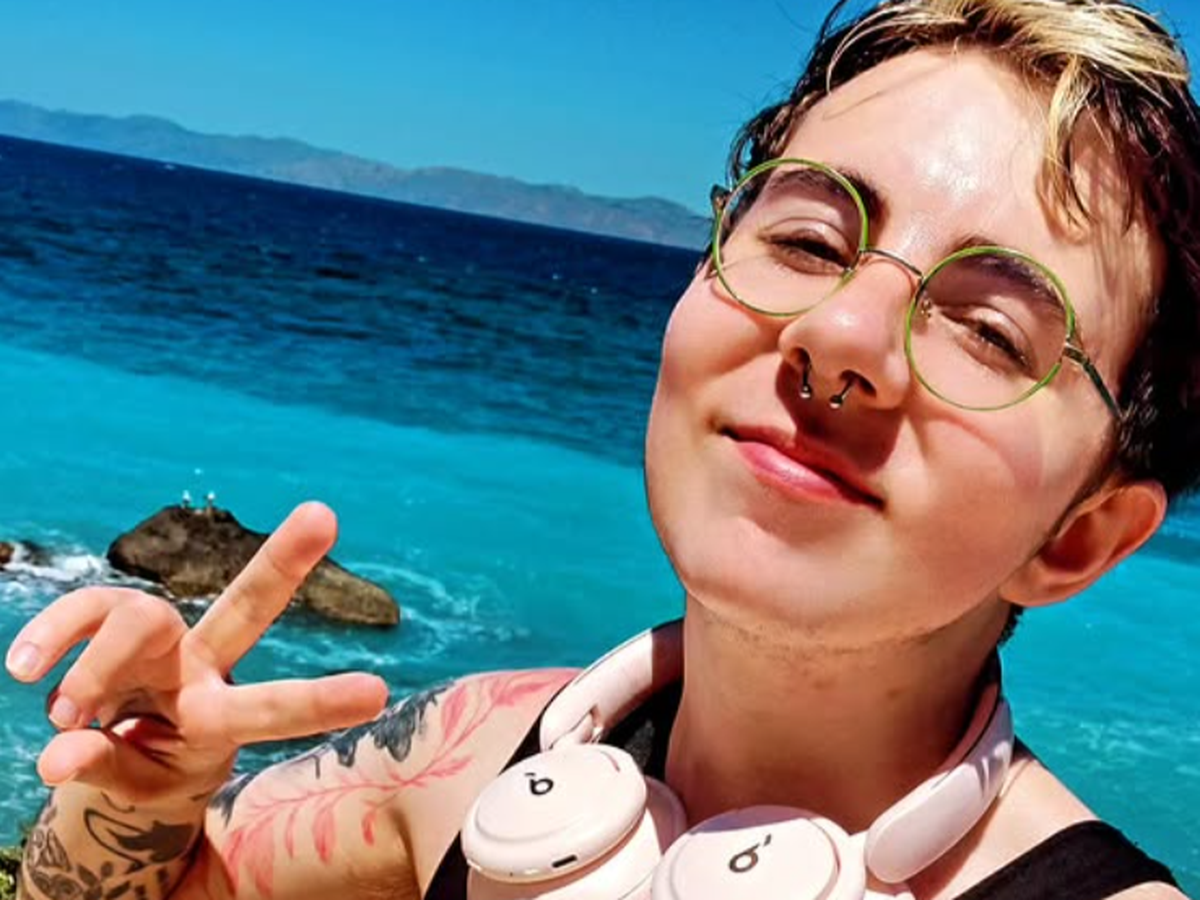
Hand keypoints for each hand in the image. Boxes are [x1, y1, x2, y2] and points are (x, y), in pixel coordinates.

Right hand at [4, 502, 388, 803]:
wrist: (124, 753)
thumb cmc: (152, 770)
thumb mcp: (137, 788)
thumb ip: (103, 771)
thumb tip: (59, 756)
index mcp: (221, 716)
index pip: (273, 708)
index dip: (321, 701)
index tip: (380, 693)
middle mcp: (203, 663)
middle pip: (248, 604)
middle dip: (284, 562)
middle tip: (325, 514)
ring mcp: (163, 638)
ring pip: (137, 617)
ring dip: (92, 673)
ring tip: (66, 716)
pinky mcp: (117, 620)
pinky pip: (88, 608)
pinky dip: (52, 636)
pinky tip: (26, 668)